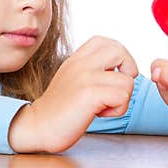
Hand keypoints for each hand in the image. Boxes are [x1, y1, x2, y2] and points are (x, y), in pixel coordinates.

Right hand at [9, 36, 137, 152]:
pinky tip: (100, 114)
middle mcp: (79, 64)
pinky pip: (122, 97)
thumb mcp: (72, 79)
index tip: (113, 75)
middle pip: (119, 50)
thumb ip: (90, 70)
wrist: (38, 126)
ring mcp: (84, 77)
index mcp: (76, 59)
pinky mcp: (88, 94)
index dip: (119, 57)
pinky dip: (118, 110)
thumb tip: (119, 71)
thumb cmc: (59, 109)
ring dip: (122, 98)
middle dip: (128, 71)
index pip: (105, 41)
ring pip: (127, 80)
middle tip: (116, 88)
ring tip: (103, 106)